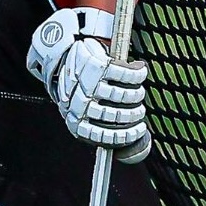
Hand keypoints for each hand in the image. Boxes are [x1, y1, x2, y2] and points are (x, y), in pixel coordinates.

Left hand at [27, 7, 151, 163]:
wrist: (65, 51)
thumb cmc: (80, 87)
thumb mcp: (86, 112)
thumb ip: (105, 130)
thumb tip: (131, 153)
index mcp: (75, 121)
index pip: (104, 136)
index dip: (126, 135)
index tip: (140, 130)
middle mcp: (80, 104)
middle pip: (117, 116)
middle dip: (134, 113)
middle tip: (139, 109)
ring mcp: (88, 84)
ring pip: (124, 96)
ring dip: (137, 94)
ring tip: (138, 92)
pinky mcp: (96, 65)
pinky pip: (126, 74)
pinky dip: (137, 74)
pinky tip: (139, 71)